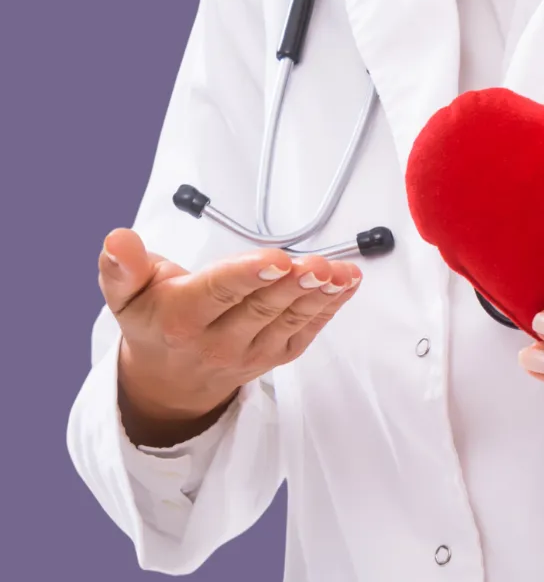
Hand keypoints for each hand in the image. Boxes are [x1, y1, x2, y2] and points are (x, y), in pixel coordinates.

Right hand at [99, 227, 361, 445]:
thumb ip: (123, 267)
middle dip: (291, 284)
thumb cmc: (154, 321)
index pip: (219, 293)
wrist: (168, 382)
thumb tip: (117, 239)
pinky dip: (330, 307)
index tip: (275, 258)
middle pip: (260, 308)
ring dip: (318, 295)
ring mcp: (251, 353)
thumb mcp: (127, 295)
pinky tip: (347, 283)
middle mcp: (218, 341)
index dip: (248, 275)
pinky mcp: (275, 356)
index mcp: (182, 319)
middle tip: (316, 264)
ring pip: (289, 320)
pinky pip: (306, 331)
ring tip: (339, 273)